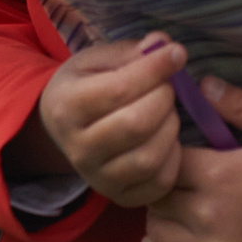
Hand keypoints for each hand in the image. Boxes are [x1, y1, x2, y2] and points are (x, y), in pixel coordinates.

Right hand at [10, 33, 186, 207]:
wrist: (64, 130)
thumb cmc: (86, 86)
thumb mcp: (97, 60)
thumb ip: (130, 52)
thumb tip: (165, 44)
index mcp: (66, 106)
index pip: (119, 89)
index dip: (154, 69)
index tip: (177, 53)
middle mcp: (78, 148)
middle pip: (137, 124)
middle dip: (164, 98)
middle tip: (167, 86)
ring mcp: (98, 179)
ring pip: (150, 156)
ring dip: (170, 126)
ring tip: (166, 111)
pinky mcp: (121, 197)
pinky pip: (160, 181)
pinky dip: (174, 156)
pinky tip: (166, 137)